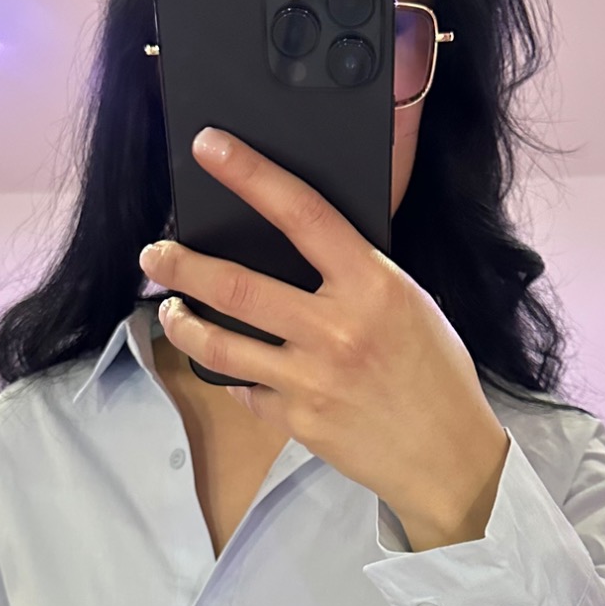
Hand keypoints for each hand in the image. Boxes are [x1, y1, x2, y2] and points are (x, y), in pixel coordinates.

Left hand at [140, 127, 510, 550]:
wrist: (449, 456)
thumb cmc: (435, 373)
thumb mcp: (410, 304)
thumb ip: (357, 277)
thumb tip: (300, 249)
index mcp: (372, 285)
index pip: (302, 213)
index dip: (250, 174)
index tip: (210, 148)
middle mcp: (337, 329)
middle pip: (237, 285)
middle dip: (182, 265)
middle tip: (154, 254)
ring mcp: (311, 379)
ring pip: (220, 345)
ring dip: (184, 324)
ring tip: (172, 311)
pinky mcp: (298, 420)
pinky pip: (246, 391)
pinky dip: (235, 377)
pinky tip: (231, 367)